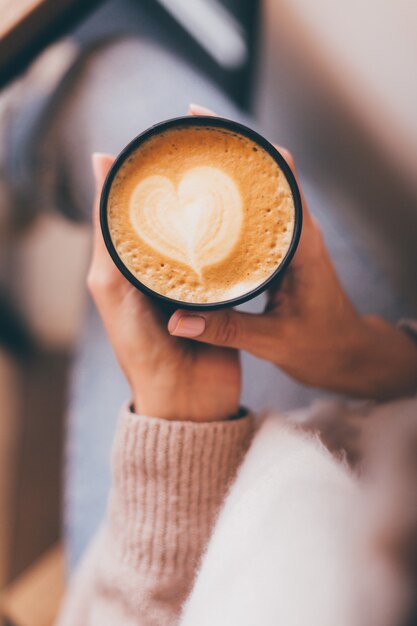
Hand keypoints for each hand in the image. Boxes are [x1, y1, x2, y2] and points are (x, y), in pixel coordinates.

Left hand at [87, 153, 240, 421]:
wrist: (185, 399)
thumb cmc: (141, 347)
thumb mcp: (112, 284)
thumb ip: (107, 230)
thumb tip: (101, 159)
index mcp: (133, 261)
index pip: (139, 204)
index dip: (151, 171)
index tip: (168, 136)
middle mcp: (164, 266)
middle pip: (175, 213)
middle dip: (188, 182)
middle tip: (207, 145)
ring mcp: (195, 278)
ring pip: (203, 230)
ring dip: (214, 205)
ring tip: (231, 170)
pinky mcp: (223, 292)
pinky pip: (228, 256)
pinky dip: (235, 234)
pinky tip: (248, 211)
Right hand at [168, 105, 416, 400]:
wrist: (347, 354)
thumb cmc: (322, 345)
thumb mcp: (274, 341)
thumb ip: (227, 329)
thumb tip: (176, 321)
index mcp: (302, 242)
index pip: (280, 173)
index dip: (245, 143)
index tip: (205, 124)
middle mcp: (297, 230)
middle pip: (265, 171)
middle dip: (226, 148)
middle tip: (181, 137)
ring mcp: (289, 238)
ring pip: (258, 190)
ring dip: (225, 171)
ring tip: (182, 161)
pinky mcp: (280, 250)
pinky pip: (252, 214)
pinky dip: (227, 201)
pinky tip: (198, 203)